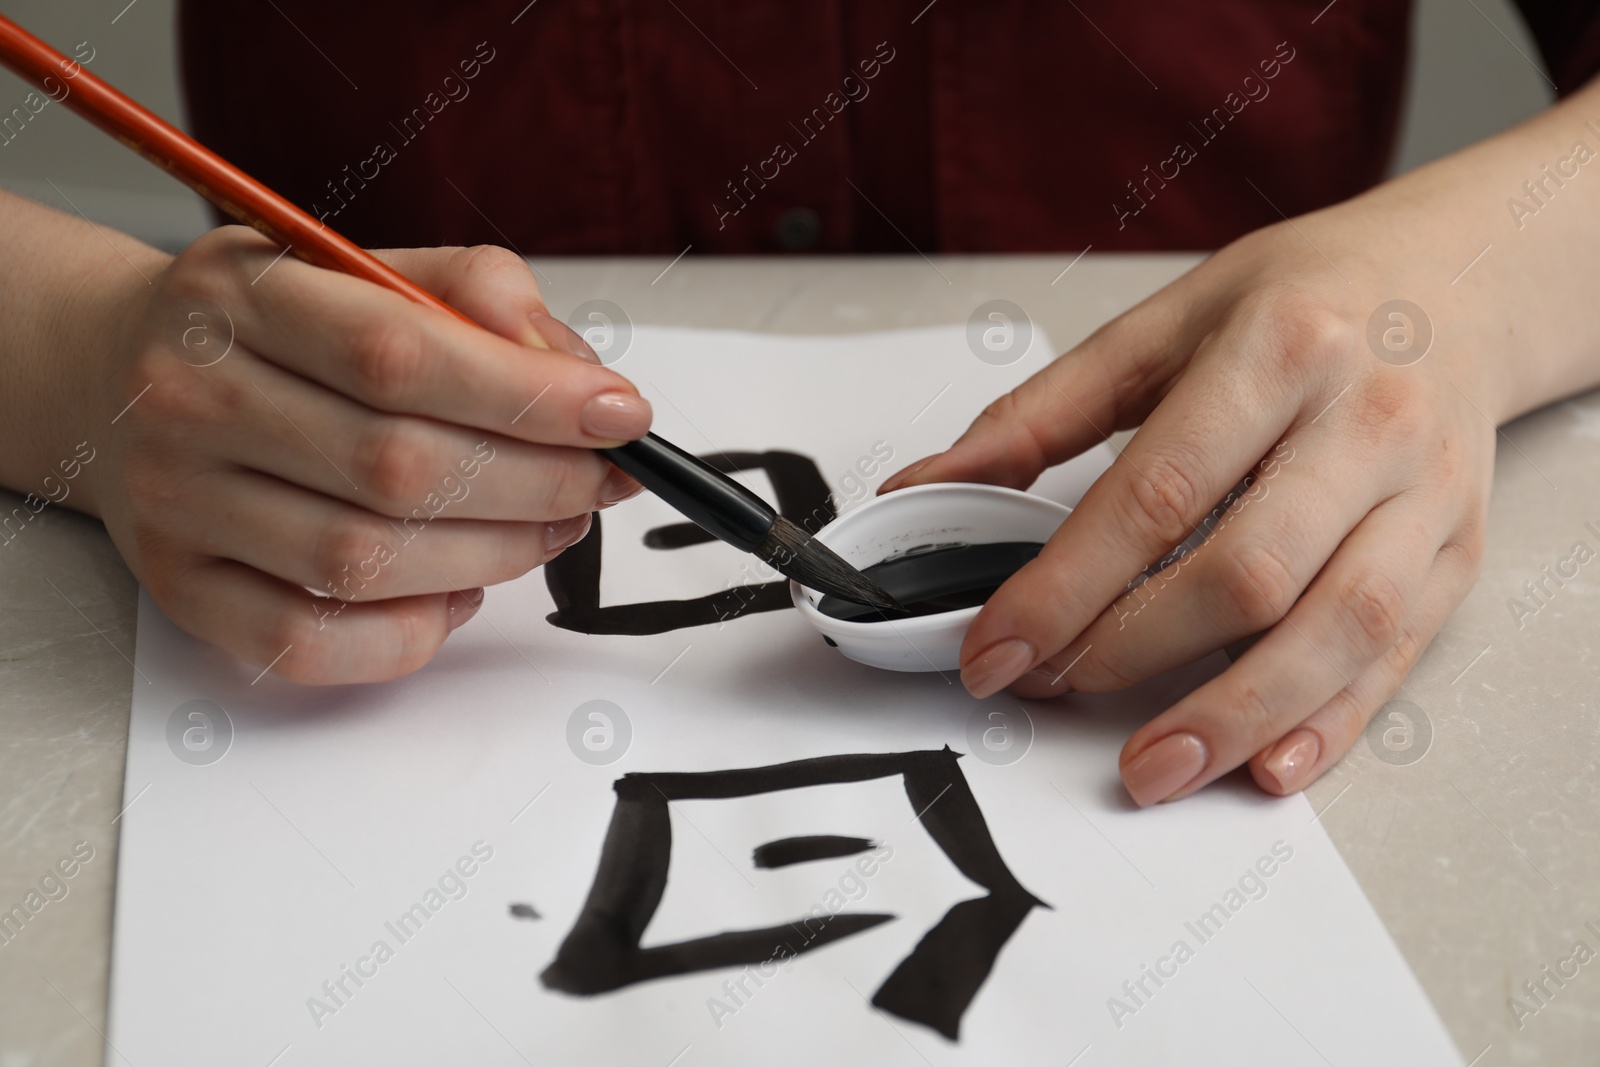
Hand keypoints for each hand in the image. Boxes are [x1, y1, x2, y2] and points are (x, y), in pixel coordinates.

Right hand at [85, 228, 647, 683]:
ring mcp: (177, 504)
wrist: (117, 376)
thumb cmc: (274, 328)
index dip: (530, 395)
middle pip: (398, 468)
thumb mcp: (364, 267)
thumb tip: (573, 374)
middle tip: (602, 479)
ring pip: (366, 562)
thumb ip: (476, 296)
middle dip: (536, 482)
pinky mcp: (183, 590)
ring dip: (494, 555)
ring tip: (551, 524)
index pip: (402, 354)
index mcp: (243, 297)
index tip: (621, 414)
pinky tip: (461, 589)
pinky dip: (413, 631)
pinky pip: (311, 644)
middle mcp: (192, 399)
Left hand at [882, 200, 1502, 803]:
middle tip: (1052, 690)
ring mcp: (1425, 491)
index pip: (1154, 493)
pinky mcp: (1460, 549)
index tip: (993, 649)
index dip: (1064, 587)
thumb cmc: (1301, 301)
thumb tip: (924, 488)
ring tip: (1151, 768)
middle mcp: (1365, 420)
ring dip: (1234, 715)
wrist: (1459, 278)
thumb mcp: (1162, 325)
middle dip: (1133, 652)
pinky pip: (1401, 655)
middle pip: (1246, 572)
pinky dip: (1332, 722)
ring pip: (1336, 628)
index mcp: (1278, 348)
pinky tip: (1267, 765)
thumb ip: (1038, 415)